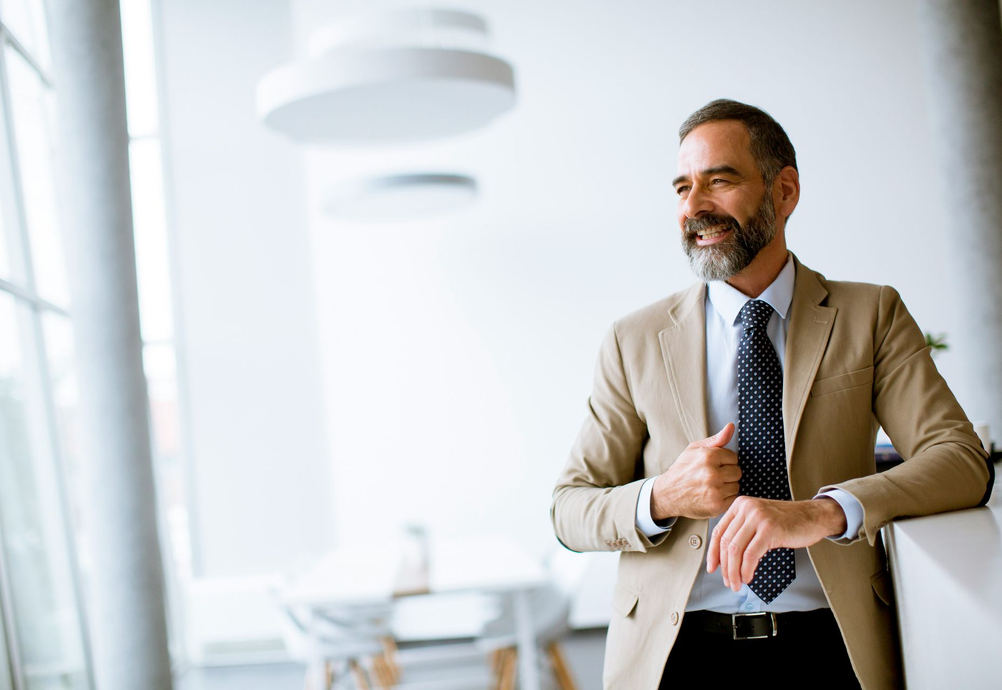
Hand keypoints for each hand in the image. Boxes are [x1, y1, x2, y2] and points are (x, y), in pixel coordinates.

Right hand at [650, 424, 740, 520]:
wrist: (668, 493)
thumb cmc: (682, 469)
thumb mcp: (694, 449)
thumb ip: (716, 439)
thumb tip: (731, 426)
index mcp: (708, 456)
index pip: (733, 457)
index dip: (724, 461)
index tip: (714, 465)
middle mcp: (712, 473)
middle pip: (737, 472)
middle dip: (727, 473)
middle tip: (712, 476)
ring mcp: (715, 491)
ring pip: (736, 486)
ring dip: (727, 486)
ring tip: (712, 486)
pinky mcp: (717, 505)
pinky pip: (733, 498)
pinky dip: (725, 498)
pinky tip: (713, 495)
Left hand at [706, 496, 847, 590]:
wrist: (813, 516)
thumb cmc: (787, 521)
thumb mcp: (759, 520)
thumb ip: (742, 531)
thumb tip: (724, 556)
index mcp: (740, 505)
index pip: (719, 531)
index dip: (712, 553)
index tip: (712, 568)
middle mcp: (746, 508)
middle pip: (726, 543)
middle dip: (725, 567)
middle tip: (728, 581)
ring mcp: (758, 518)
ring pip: (736, 550)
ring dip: (734, 571)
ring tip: (737, 583)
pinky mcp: (770, 529)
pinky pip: (751, 554)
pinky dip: (746, 569)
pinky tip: (748, 577)